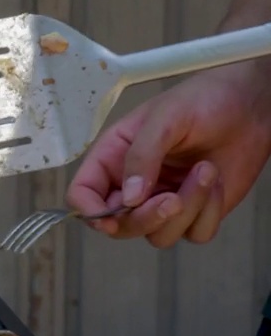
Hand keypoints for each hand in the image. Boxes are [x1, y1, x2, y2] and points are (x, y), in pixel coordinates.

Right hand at [66, 62, 270, 247]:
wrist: (252, 105)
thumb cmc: (204, 100)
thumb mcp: (165, 117)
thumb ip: (142, 156)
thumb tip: (130, 198)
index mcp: (112, 159)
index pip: (82, 195)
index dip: (90, 211)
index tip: (111, 217)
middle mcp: (132, 186)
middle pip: (119, 226)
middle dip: (146, 218)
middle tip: (173, 198)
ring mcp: (163, 202)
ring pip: (158, 235)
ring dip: (187, 209)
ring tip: (206, 171)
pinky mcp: (195, 212)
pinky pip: (194, 234)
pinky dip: (209, 213)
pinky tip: (217, 183)